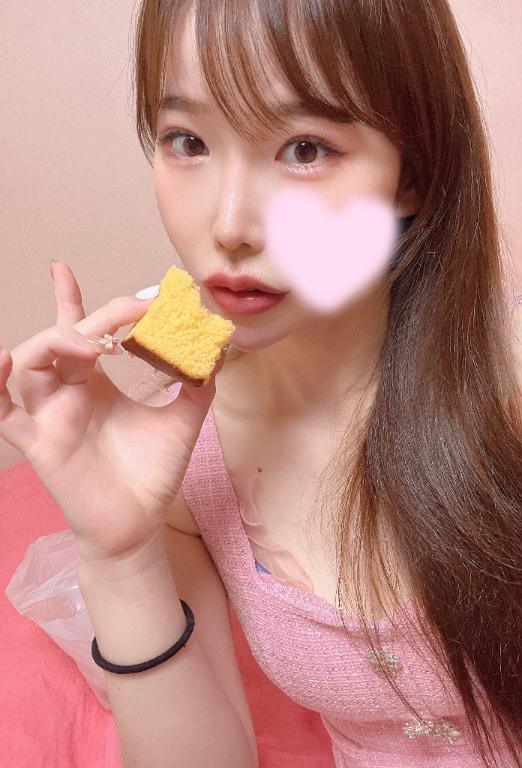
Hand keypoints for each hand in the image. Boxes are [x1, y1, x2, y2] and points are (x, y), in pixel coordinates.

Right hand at [0, 261, 223, 561]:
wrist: (140, 525)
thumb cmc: (152, 474)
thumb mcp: (183, 420)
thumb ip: (197, 383)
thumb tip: (217, 348)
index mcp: (93, 382)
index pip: (78, 329)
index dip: (74, 298)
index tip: (82, 274)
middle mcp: (67, 393)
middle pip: (63, 338)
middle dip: (96, 318)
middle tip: (134, 311)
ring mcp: (50, 416)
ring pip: (31, 364)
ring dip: (56, 341)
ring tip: (90, 342)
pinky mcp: (40, 444)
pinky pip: (4, 413)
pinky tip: (4, 359)